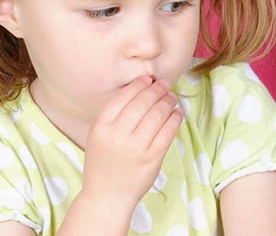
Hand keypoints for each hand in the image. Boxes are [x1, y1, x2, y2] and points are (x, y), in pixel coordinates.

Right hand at [79, 75, 181, 209]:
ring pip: (157, 114)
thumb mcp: (98, 136)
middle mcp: (117, 136)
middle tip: (164, 84)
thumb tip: (140, 88)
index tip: (148, 78)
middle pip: (142, 103)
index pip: (122, 98)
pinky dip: (175, 118)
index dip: (138, 85)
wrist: (107, 196)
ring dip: (167, 101)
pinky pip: (168, 131)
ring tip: (171, 97)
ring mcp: (136, 148)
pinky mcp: (152, 158)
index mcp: (101, 128)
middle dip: (156, 90)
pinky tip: (176, 113)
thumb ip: (114, 116)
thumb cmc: (104, 163)